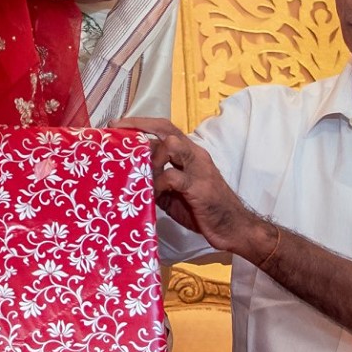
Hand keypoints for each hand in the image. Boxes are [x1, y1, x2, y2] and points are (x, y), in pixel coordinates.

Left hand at [120, 119, 267, 257]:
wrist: (235, 228)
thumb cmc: (206, 210)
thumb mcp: (176, 194)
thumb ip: (158, 183)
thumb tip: (133, 181)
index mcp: (190, 154)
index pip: (165, 128)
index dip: (141, 124)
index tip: (117, 125)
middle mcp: (195, 155)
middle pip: (165, 129)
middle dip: (139, 127)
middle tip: (117, 133)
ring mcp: (199, 169)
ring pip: (171, 145)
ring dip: (150, 155)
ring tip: (139, 170)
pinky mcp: (198, 187)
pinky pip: (172, 176)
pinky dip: (157, 182)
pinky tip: (152, 193)